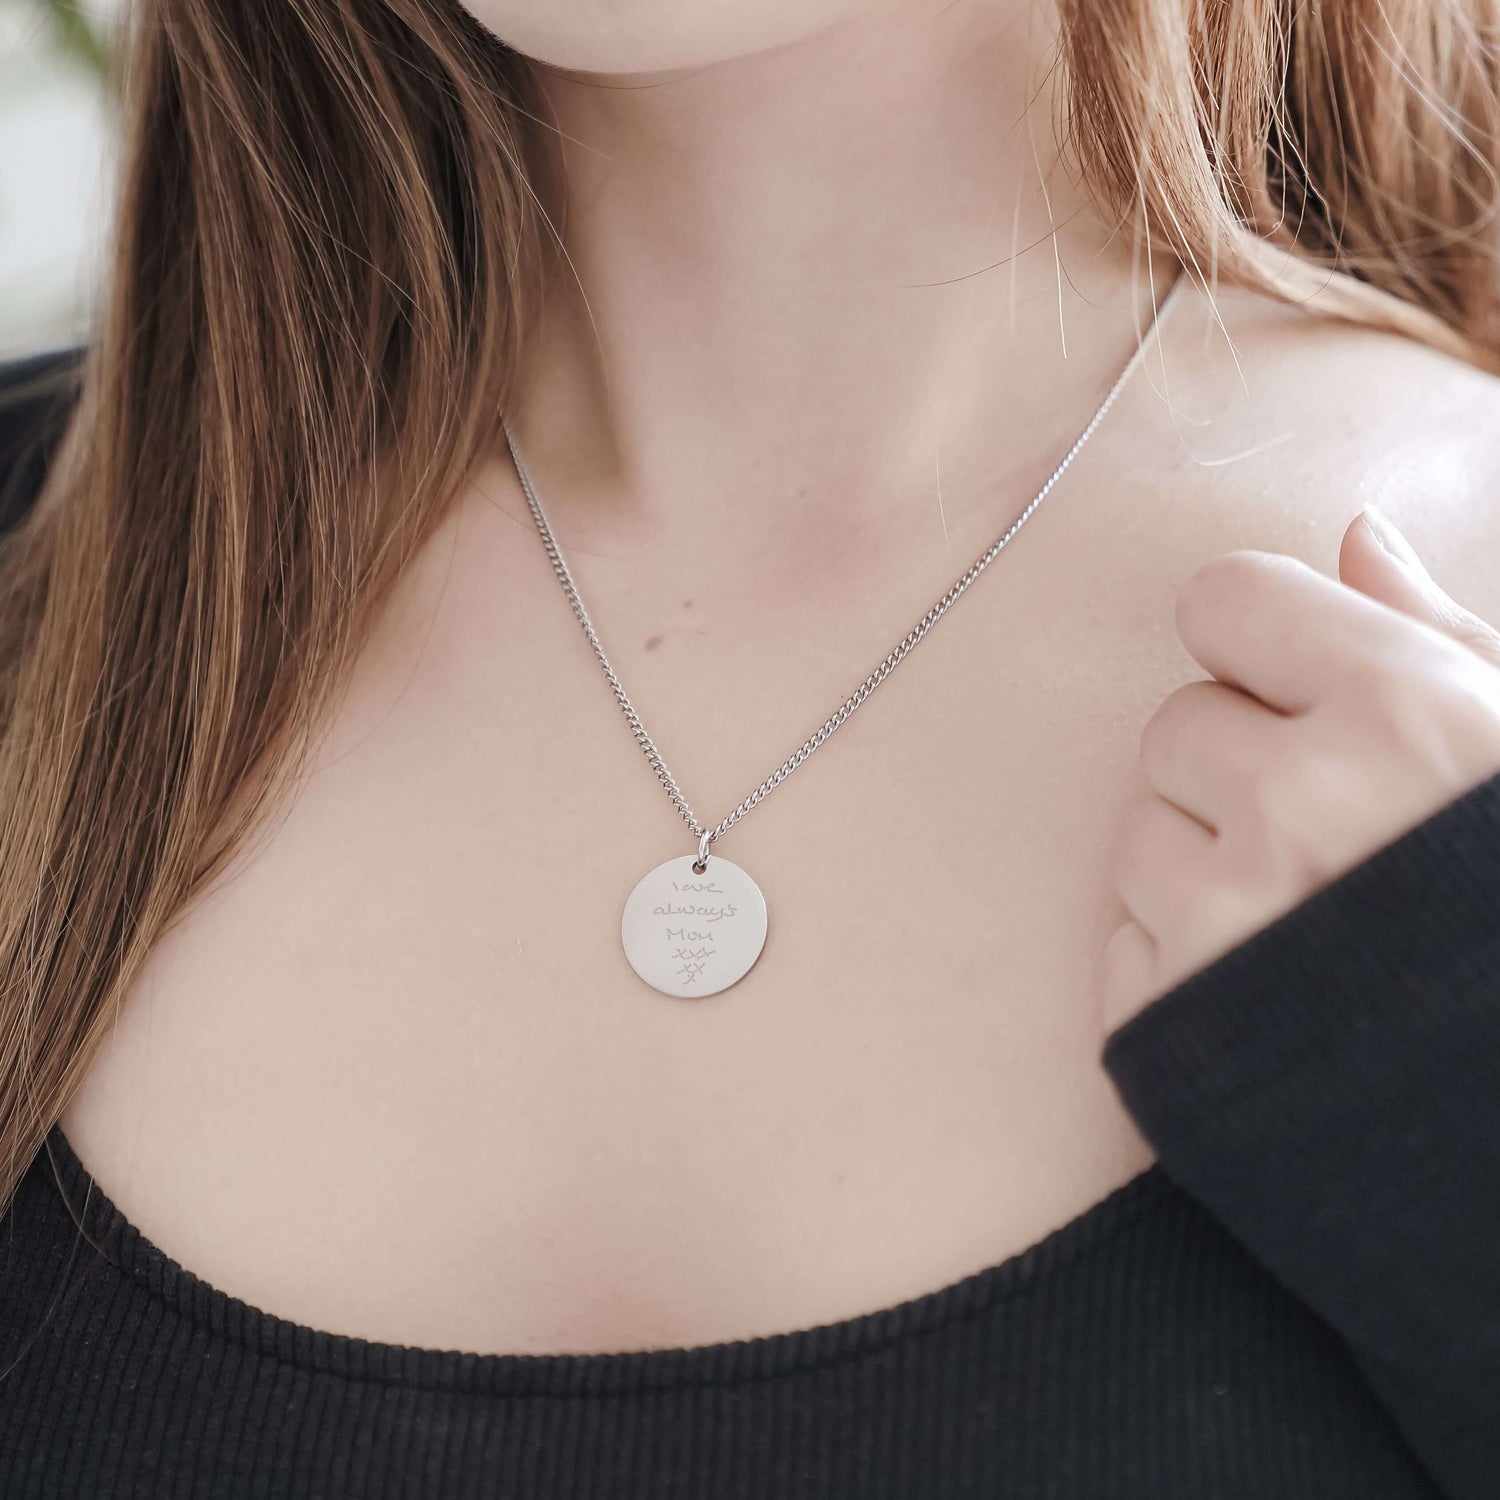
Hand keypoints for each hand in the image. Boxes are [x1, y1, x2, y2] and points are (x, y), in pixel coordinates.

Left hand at [1102, 506, 1499, 1034]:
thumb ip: (1441, 636)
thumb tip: (1351, 536)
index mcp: (1404, 715)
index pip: (1224, 600)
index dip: (1259, 638)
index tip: (1296, 683)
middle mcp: (1300, 807)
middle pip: (1177, 721)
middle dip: (1239, 763)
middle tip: (1337, 836)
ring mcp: (1224, 922)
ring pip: (1140, 832)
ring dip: (1206, 863)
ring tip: (1315, 925)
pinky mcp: (1168, 1021)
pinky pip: (1124, 938)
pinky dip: (1181, 957)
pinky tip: (1277, 992)